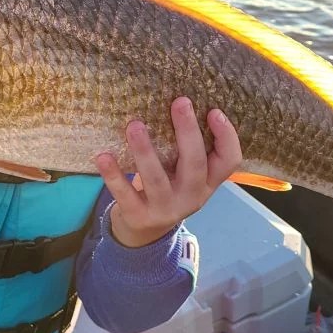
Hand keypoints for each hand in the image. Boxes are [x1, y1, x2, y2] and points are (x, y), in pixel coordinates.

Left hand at [95, 97, 241, 247]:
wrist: (146, 232)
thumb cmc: (168, 186)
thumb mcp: (185, 172)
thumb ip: (186, 147)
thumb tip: (177, 101)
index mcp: (207, 182)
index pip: (229, 161)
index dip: (226, 136)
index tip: (213, 110)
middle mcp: (191, 196)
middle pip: (195, 164)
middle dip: (188, 132)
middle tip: (180, 102)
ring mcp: (165, 209)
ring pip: (157, 179)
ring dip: (145, 151)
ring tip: (134, 125)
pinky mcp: (139, 216)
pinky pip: (125, 195)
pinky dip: (113, 176)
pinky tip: (103, 156)